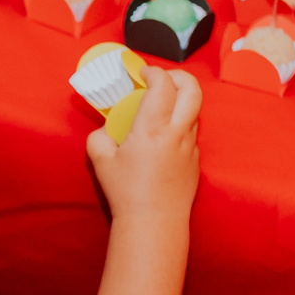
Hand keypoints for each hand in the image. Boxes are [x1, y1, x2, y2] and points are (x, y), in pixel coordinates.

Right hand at [86, 66, 200, 228]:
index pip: (162, 84)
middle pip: (192, 88)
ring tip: (162, 107)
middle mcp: (177, 132)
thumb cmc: (126, 193)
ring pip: (195, 109)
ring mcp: (190, 146)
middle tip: (162, 79)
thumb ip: (99, 137)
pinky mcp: (196, 160)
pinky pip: (192, 132)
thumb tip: (105, 129)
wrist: (154, 222)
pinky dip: (180, 124)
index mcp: (152, 128)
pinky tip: (164, 138)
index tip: (142, 73)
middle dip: (178, 75)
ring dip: (180, 100)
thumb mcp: (101, 162)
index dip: (153, 71)